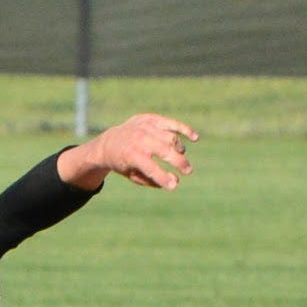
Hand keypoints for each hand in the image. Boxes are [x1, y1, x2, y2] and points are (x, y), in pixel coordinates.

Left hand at [59, 113, 198, 190]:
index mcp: (131, 156)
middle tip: (188, 171)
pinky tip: (195, 138)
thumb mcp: (133, 176)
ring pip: (171, 138)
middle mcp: (139, 139)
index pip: (151, 168)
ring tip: (179, 155)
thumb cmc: (125, 164)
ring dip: (179, 149)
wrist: (110, 142)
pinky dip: (185, 130)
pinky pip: (172, 123)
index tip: (174, 186)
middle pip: (166, 151)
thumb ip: (153, 181)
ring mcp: (146, 127)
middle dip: (180, 162)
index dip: (163, 178)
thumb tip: (175, 181)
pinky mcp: (151, 119)